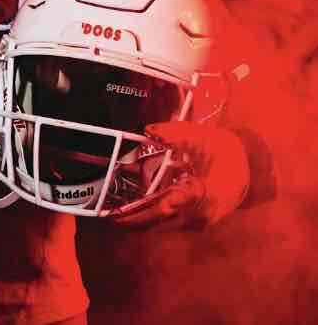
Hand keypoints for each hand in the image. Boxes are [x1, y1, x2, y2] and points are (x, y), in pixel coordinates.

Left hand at [111, 122, 249, 228]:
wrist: (246, 167)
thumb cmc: (220, 150)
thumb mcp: (200, 137)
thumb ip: (174, 133)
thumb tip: (149, 129)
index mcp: (206, 193)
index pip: (176, 203)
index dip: (152, 208)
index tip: (128, 211)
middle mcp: (201, 213)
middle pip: (162, 220)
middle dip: (134, 219)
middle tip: (108, 215)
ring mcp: (197, 221)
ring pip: (163, 225)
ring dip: (139, 221)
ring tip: (112, 215)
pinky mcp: (193, 222)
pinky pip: (167, 224)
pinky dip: (148, 218)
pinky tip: (128, 212)